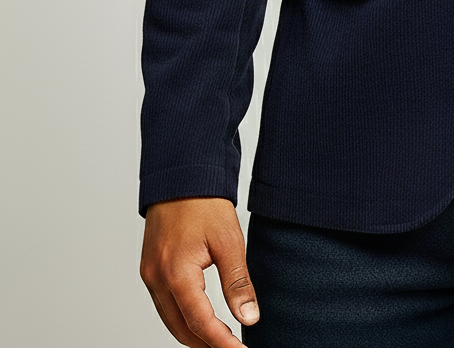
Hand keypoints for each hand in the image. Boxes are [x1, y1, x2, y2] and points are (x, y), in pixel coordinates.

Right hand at [140, 196, 258, 346]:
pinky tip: (201, 318)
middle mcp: (156, 279)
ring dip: (194, 333)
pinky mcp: (150, 268)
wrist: (182, 176)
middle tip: (234, 347)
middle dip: (207, 343)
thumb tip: (249, 317)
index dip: (221, 343)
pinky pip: (164, 304)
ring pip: (170, 319)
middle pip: (181, 329)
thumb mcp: (229, 241)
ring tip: (222, 338)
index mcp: (176, 273)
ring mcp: (149, 275)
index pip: (200, 323)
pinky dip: (182, 316)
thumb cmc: (205, 204)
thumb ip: (237, 283)